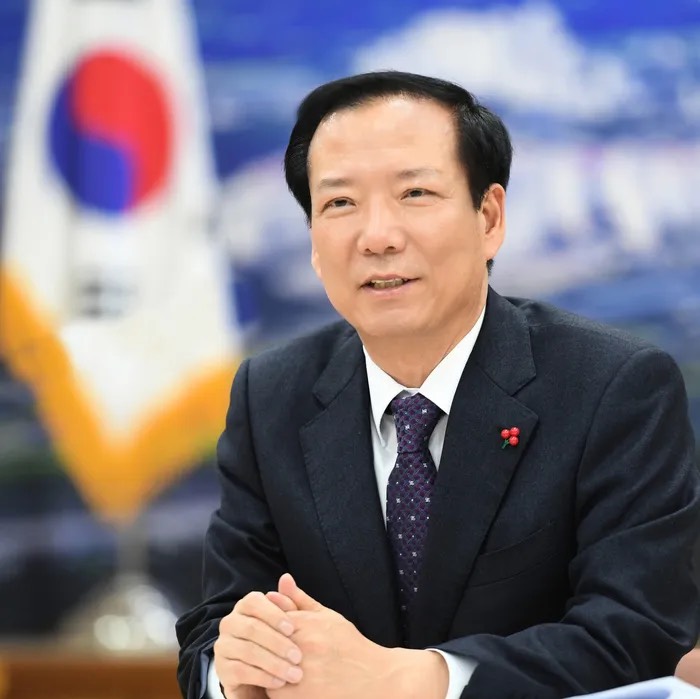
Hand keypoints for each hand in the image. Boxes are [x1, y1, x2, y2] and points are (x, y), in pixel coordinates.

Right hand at [214, 588, 302, 697]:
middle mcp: (230, 623)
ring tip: (294, 673)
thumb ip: (289, 601)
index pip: (254, 602)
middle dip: (278, 643)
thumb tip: (286, 577)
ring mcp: (223, 646)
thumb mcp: (286, 623)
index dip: (273, 614)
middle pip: (252, 628)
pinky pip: (241, 671)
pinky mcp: (222, 669)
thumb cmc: (276, 642)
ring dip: (274, 663)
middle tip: (298, 656)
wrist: (259, 674)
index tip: (292, 629)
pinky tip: (279, 682)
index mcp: (245, 606)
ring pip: (248, 651)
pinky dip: (263, 676)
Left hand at [266, 574, 447, 698]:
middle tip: (268, 651)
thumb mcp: (326, 616)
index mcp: (304, 625)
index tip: (270, 632)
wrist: (373, 677)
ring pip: (265, 669)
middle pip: (264, 645)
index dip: (266, 627)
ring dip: (267, 668)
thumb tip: (282, 580)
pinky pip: (274, 691)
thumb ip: (300, 599)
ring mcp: (300, 674)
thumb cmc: (348, 644)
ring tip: (278, 667)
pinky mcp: (300, 697)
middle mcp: (300, 648)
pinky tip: (287, 684)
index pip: (267, 621)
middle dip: (263, 647)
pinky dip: (276, 688)